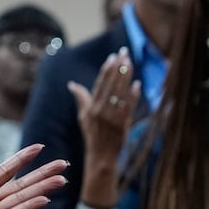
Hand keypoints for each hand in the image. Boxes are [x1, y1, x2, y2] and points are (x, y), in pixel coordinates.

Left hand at [0, 145, 67, 208]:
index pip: (3, 171)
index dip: (21, 159)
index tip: (39, 147)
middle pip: (19, 185)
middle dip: (41, 174)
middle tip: (64, 164)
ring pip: (20, 199)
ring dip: (41, 189)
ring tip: (62, 180)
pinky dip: (27, 208)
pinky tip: (43, 200)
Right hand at [69, 48, 141, 175]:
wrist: (101, 155)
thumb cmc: (92, 134)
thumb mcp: (83, 116)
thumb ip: (81, 98)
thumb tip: (71, 84)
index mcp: (91, 108)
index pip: (100, 84)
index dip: (107, 70)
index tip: (112, 57)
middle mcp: (100, 111)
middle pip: (111, 85)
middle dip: (118, 67)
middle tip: (124, 53)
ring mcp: (112, 118)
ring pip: (120, 93)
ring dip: (126, 77)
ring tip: (130, 62)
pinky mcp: (122, 124)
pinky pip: (128, 107)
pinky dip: (133, 95)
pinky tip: (137, 84)